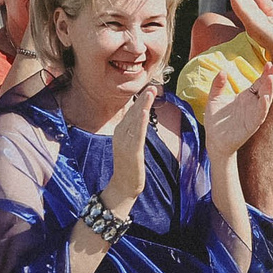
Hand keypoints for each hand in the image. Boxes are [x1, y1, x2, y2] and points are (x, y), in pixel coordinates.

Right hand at [95, 83, 161, 218]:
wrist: (123, 186)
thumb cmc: (129, 166)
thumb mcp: (131, 144)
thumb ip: (134, 131)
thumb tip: (140, 117)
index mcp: (120, 131)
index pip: (131, 112)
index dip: (140, 100)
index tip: (149, 89)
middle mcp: (120, 134)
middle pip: (133, 113)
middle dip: (142, 99)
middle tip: (152, 86)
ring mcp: (125, 143)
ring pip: (135, 120)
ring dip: (142, 105)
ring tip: (150, 93)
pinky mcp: (132, 152)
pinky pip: (137, 135)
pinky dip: (140, 122)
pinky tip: (144, 112)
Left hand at [205, 66, 272, 158]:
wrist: (213, 140)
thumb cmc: (215, 121)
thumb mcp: (214, 98)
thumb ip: (218, 85)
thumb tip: (222, 71)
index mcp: (246, 97)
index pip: (259, 83)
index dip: (265, 73)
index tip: (269, 62)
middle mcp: (252, 105)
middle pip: (266, 89)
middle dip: (271, 78)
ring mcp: (253, 115)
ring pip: (266, 100)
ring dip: (270, 89)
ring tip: (271, 77)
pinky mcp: (251, 125)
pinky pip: (260, 115)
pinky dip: (263, 107)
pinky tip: (265, 98)